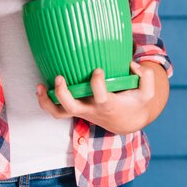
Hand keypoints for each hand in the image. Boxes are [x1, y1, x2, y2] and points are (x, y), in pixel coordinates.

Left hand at [36, 61, 156, 134]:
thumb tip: (131, 64)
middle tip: (60, 77)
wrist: (125, 121)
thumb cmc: (134, 103)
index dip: (97, 84)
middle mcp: (91, 109)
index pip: (100, 97)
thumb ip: (145, 77)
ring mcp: (80, 110)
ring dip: (47, 101)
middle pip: (72, 107)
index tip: (97, 70)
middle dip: (63, 93)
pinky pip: (56, 110)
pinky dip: (45, 101)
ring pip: (59, 112)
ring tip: (40, 86)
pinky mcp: (74, 108)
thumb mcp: (147, 93)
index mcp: (108, 105)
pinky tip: (39, 87)